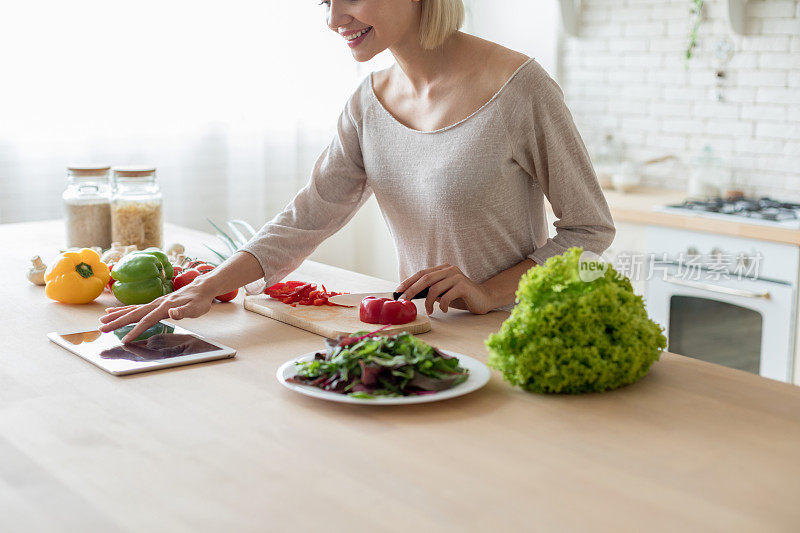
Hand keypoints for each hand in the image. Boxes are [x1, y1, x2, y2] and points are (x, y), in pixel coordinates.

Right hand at [98, 278, 217, 342]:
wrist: (202, 287)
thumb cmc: (200, 300)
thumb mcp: (196, 308)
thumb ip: (183, 311)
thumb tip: (172, 312)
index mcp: (164, 307)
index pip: (147, 321)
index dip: (135, 331)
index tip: (124, 340)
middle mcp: (156, 303)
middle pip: (133, 314)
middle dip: (117, 322)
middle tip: (101, 328)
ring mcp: (154, 303)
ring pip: (132, 309)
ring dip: (116, 315)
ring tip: (102, 319)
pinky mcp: (155, 303)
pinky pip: (135, 307)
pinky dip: (123, 309)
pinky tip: (114, 311)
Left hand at [397, 263, 494, 314]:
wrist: (484, 298)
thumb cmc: (461, 297)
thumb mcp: (443, 293)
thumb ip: (431, 291)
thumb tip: (412, 295)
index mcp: (442, 269)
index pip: (421, 273)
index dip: (408, 281)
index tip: (398, 291)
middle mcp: (449, 270)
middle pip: (425, 278)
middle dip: (412, 290)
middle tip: (405, 300)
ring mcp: (457, 276)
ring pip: (434, 288)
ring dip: (429, 302)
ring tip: (430, 311)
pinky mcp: (463, 286)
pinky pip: (446, 296)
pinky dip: (443, 305)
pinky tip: (444, 310)